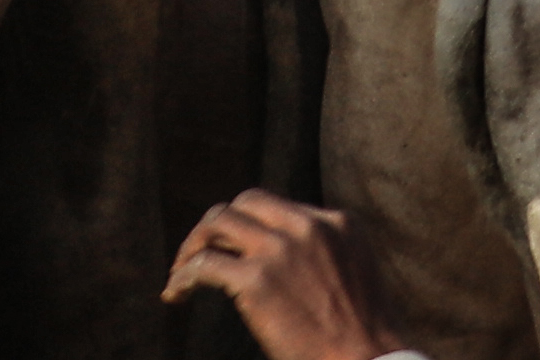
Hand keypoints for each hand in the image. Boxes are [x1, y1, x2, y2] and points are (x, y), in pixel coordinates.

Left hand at [168, 188, 394, 358]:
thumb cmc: (364, 337)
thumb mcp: (356, 275)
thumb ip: (326, 256)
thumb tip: (290, 264)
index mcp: (338, 222)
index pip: (279, 208)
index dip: (251, 228)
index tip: (236, 252)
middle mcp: (307, 226)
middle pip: (245, 203)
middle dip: (218, 226)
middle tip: (201, 255)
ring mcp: (280, 250)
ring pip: (218, 222)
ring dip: (193, 245)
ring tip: (181, 272)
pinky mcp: (256, 280)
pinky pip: (204, 265)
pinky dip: (183, 278)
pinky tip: (176, 295)